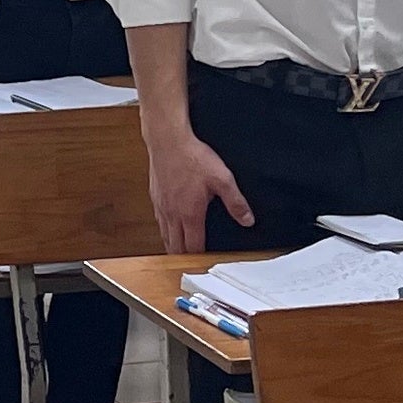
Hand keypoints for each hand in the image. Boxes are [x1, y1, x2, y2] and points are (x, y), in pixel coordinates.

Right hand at [144, 125, 249, 252]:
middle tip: (193, 261)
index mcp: (190, 214)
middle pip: (175, 246)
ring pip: (165, 235)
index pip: (193, 246)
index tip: (207, 261)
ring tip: (181, 250)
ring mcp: (161, 206)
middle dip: (184, 256)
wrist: (167, 141)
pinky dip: (165, 229)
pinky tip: (170, 225)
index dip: (200, 257)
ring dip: (173, 245)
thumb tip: (247, 219)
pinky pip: (159, 221)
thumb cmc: (192, 157)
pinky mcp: (155, 197)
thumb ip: (235, 202)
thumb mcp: (222, 178)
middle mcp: (173, 214)